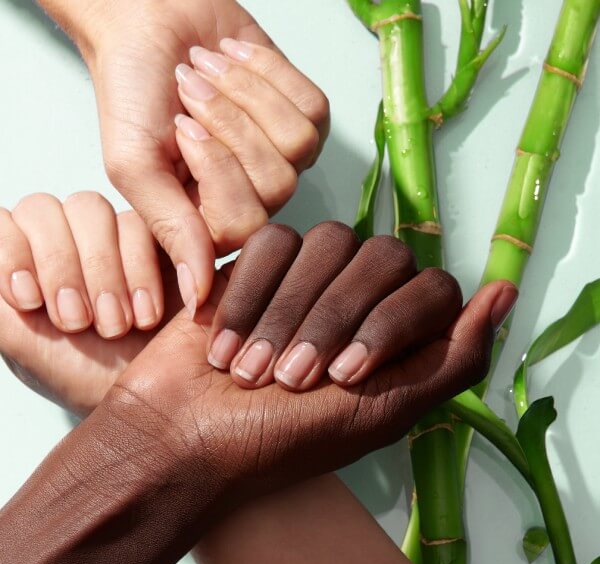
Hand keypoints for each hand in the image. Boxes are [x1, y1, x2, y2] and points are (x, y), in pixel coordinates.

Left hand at [0, 192, 181, 414]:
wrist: (144, 391)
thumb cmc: (78, 374)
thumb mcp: (17, 340)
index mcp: (17, 260)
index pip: (0, 223)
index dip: (12, 253)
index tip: (30, 303)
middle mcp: (57, 240)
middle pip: (43, 209)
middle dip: (61, 268)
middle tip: (78, 323)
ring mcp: (104, 235)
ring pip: (90, 208)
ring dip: (101, 270)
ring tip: (115, 324)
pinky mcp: (150, 239)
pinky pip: (137, 225)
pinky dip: (139, 270)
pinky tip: (145, 313)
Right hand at [40, 0, 328, 309]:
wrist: (151, 25)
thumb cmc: (134, 95)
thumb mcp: (135, 168)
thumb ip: (171, 230)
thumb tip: (198, 299)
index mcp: (210, 220)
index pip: (243, 225)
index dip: (216, 170)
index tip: (180, 129)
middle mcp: (254, 198)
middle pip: (277, 186)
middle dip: (230, 123)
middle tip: (190, 90)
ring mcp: (284, 159)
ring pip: (297, 145)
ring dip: (247, 93)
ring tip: (210, 69)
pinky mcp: (305, 117)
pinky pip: (312, 107)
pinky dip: (269, 72)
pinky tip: (237, 60)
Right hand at [110, 222, 515, 487]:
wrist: (184, 438)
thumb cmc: (281, 440)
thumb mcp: (383, 413)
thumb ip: (451, 359)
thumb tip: (504, 293)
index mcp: (396, 334)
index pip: (431, 288)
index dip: (388, 323)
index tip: (344, 376)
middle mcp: (359, 297)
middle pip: (380, 255)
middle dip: (333, 317)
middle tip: (292, 379)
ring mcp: (308, 275)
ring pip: (327, 241)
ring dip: (286, 310)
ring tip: (251, 369)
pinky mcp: (258, 261)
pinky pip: (272, 241)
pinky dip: (249, 293)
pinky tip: (225, 342)